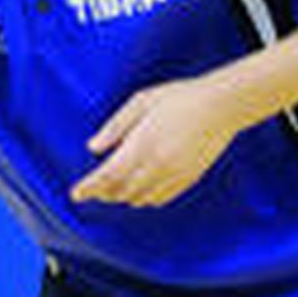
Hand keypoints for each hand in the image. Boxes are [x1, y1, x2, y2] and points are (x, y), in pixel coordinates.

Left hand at [70, 78, 245, 206]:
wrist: (222, 105)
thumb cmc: (178, 97)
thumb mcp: (140, 103)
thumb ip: (115, 127)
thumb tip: (94, 148)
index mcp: (142, 145)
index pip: (108, 176)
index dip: (89, 188)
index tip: (75, 194)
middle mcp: (157, 165)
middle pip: (122, 191)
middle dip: (103, 193)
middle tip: (92, 189)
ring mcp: (175, 175)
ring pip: (141, 198)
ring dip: (123, 196)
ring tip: (113, 189)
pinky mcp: (190, 179)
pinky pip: (161, 199)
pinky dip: (145, 199)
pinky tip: (140, 191)